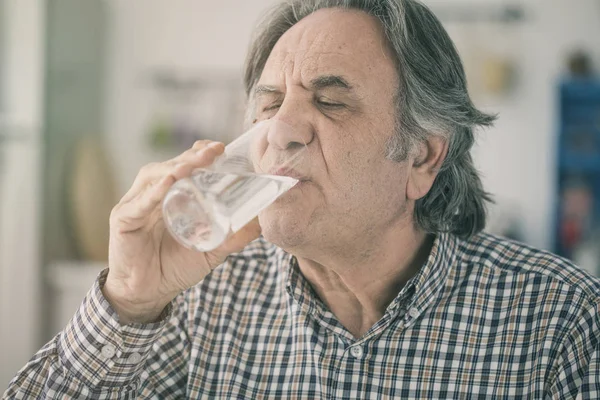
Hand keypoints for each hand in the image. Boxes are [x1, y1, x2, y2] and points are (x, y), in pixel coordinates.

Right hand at [103, 141, 261, 322]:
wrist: (148, 294)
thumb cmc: (174, 267)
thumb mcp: (210, 250)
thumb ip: (232, 238)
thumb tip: (260, 225)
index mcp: (171, 195)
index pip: (184, 165)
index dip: (199, 153)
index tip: (220, 148)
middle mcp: (152, 194)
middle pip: (171, 166)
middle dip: (192, 157)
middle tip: (214, 151)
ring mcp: (136, 205)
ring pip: (153, 177)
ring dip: (174, 168)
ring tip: (192, 165)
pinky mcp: (123, 220)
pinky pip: (139, 203)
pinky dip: (153, 193)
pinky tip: (168, 183)